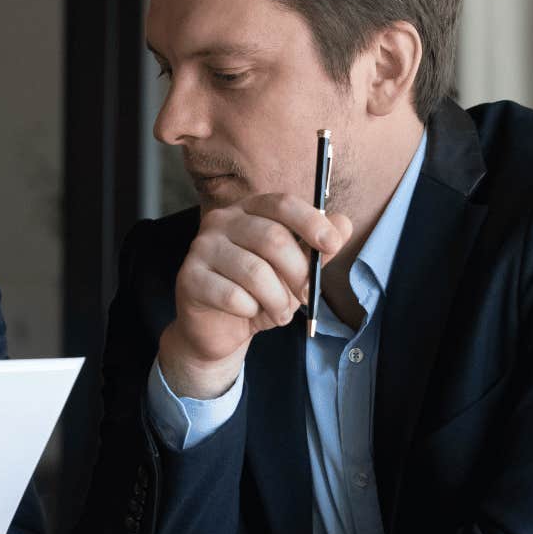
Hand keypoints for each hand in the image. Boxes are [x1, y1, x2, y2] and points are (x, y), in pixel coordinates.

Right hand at [158, 193, 352, 397]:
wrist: (219, 329)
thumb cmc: (258, 294)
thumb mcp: (294, 272)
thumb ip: (316, 249)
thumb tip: (343, 224)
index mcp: (249, 210)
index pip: (282, 204)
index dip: (311, 222)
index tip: (332, 245)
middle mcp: (222, 221)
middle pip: (272, 238)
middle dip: (298, 273)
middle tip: (306, 297)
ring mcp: (201, 247)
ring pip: (254, 272)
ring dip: (277, 300)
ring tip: (280, 313)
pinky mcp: (188, 278)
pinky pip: (232, 296)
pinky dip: (250, 310)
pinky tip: (248, 313)